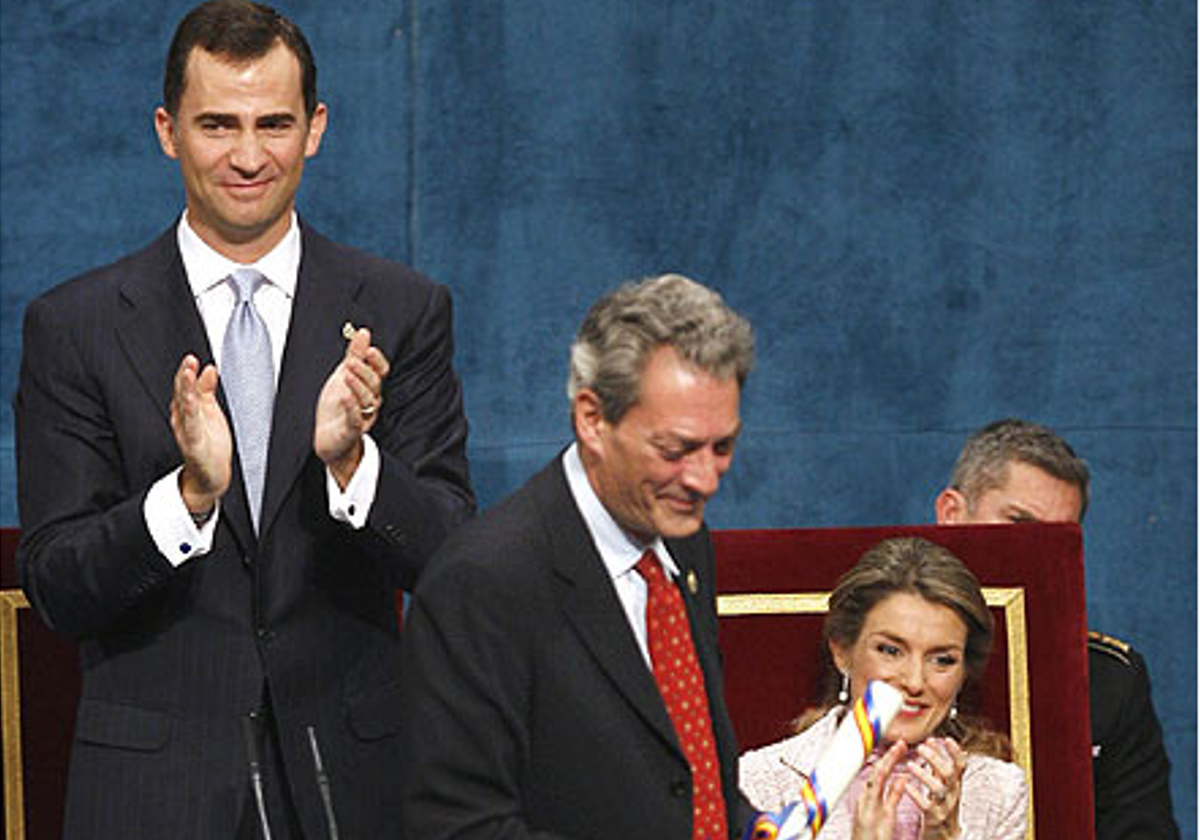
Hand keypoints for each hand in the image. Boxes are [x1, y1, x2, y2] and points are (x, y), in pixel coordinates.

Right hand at [170, 354, 231, 512]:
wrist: (210, 474)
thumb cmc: (209, 441)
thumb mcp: (209, 410)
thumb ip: (207, 390)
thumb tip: (209, 368)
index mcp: (186, 409)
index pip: (185, 387)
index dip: (187, 372)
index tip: (191, 358)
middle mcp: (183, 420)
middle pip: (182, 394)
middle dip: (184, 378)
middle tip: (189, 362)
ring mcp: (187, 432)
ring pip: (185, 409)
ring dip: (186, 392)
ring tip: (188, 376)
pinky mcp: (193, 446)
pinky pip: (191, 430)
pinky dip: (191, 418)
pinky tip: (191, 405)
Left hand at [314, 327, 389, 487]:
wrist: (327, 438)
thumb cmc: (337, 406)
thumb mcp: (343, 375)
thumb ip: (354, 354)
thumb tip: (363, 332)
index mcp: (369, 387)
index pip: (381, 371)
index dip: (377, 361)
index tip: (368, 349)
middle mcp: (370, 401)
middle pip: (375, 384)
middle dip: (364, 371)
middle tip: (350, 362)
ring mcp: (363, 417)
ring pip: (368, 400)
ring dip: (358, 386)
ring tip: (345, 375)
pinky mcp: (352, 431)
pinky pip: (356, 419)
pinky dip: (351, 406)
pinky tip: (344, 395)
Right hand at [851, 740, 908, 839]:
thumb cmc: (872, 839)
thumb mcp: (884, 813)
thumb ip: (893, 795)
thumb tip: (901, 777)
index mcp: (867, 799)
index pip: (878, 773)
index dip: (888, 758)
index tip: (898, 746)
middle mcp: (865, 801)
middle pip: (877, 772)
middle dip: (889, 756)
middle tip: (901, 742)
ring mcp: (869, 809)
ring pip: (877, 780)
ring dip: (888, 763)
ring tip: (899, 750)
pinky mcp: (877, 820)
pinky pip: (886, 800)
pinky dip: (894, 788)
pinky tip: (902, 777)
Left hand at [907, 738, 965, 838]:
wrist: (945, 837)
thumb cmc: (942, 806)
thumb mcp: (944, 785)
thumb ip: (938, 766)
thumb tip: (933, 742)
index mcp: (955, 784)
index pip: (961, 765)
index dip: (955, 752)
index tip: (945, 739)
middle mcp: (953, 794)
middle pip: (949, 774)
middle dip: (935, 759)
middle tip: (920, 748)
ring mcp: (945, 807)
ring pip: (939, 789)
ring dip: (924, 775)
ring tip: (910, 765)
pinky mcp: (934, 818)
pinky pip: (927, 806)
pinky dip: (916, 795)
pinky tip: (907, 786)